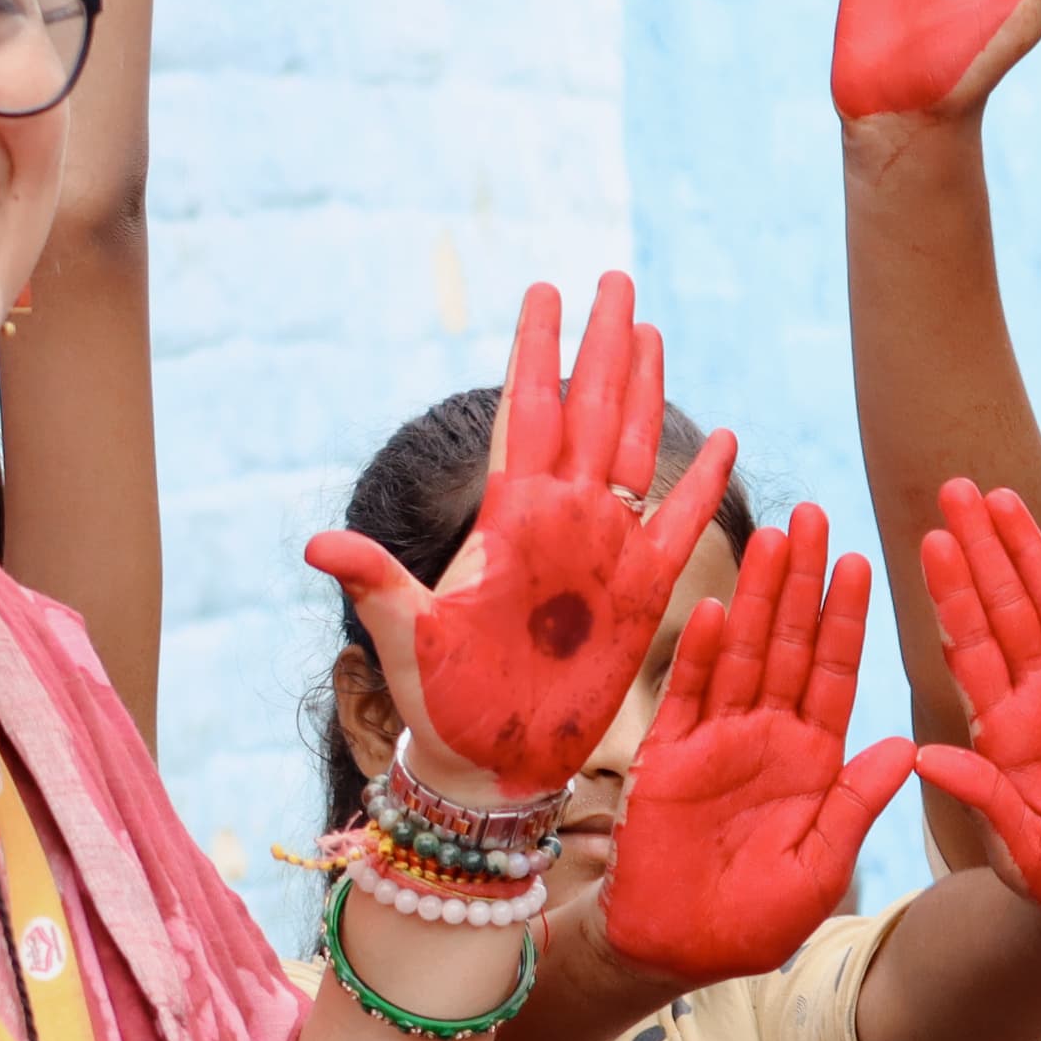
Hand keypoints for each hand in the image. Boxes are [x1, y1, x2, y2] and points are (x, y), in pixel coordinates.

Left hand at [308, 275, 735, 801]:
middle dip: (601, 345)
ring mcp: (601, 551)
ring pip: (632, 449)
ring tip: (652, 331)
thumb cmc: (438, 701)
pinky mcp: (639, 594)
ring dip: (644, 391)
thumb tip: (317, 543)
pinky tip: (723, 439)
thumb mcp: (402, 636)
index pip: (525, 412)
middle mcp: (559, 520)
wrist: (489, 759)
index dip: (535, 353)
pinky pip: (679, 524)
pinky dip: (700, 483)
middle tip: (614, 280)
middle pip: (587, 411)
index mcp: (507, 520)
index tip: (543, 290)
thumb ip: (375, 582)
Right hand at [602, 504, 917, 982]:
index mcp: (813, 760)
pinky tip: (718, 608)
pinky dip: (699, 654)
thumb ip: (857, 805)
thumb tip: (906, 747)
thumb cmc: (755, 922)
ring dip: (757, 596)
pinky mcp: (665, 758)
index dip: (849, 617)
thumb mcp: (823, 866)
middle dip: (803, 580)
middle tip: (817, 514)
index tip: (865, 561)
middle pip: (790, 644)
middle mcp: (766, 738)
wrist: (676, 950)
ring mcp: (714, 742)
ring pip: (742, 653)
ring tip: (772, 537)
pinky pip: (686, 696)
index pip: (837, 672)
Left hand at [909, 481, 1040, 928]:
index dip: (951, 592)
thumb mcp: (1017, 850)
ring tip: (1002, 496)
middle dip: (980, 547)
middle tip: (954, 486)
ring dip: (1029, 551)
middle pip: (1005, 606)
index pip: (969, 645)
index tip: (926, 540)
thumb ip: (981, 799)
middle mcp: (1039, 698)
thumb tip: (925, 755)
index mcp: (1000, 728)